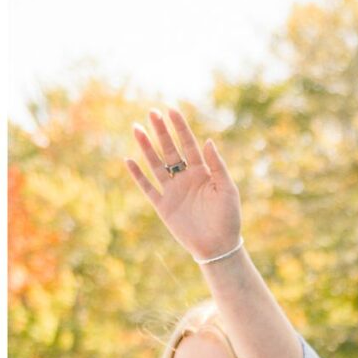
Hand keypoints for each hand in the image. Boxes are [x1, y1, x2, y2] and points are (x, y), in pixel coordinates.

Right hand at [125, 107, 241, 263]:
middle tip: (151, 112)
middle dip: (161, 131)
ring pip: (156, 164)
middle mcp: (186, 178)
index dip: (180, 127)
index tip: (171, 110)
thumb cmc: (228, 218)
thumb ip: (217, 166)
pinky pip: (147, 187)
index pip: (189, 144)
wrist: (218, 247)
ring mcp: (173, 191)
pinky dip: (138, 174)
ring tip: (136, 128)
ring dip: (147, 147)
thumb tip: (207, 140)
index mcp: (203, 172)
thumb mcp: (227, 189)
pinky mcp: (163, 206)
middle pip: (170, 149)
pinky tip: (129, 160)